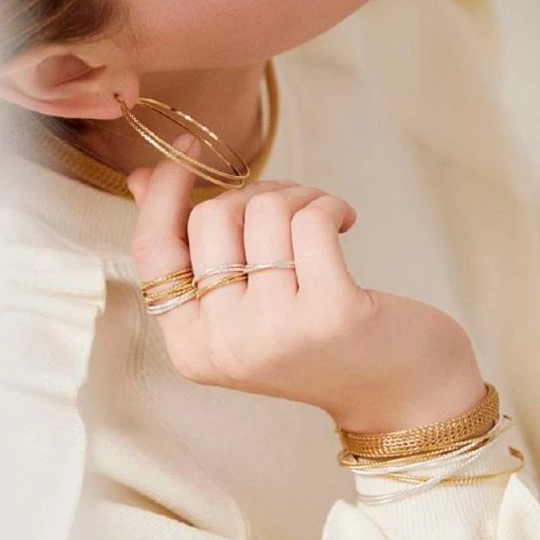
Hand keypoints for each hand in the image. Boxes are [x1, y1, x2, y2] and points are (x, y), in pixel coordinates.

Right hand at [127, 135, 484, 431]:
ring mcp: (275, 332)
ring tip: (323, 220)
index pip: (153, 249)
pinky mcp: (329, 312)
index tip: (188, 148)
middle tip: (292, 210)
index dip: (166, 190)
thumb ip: (191, 251)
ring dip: (298, 197)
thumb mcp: (242, 305)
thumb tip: (140, 179)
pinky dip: (329, 205)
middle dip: (254, 195)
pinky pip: (310, 220)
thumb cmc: (316, 338)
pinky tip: (346, 222)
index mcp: (192, 347)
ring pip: (263, 212)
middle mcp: (226, 345)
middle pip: (211, 218)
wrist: (399, 391)